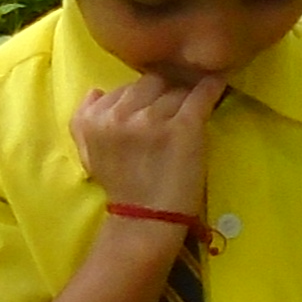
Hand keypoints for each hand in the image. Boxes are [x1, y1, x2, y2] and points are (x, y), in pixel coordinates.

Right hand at [70, 71, 223, 214]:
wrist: (144, 220)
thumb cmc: (120, 187)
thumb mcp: (87, 152)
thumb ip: (84, 119)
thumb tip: (97, 90)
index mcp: (93, 119)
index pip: (124, 87)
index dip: (141, 96)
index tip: (152, 106)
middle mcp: (120, 114)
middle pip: (151, 82)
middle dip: (162, 92)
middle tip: (173, 107)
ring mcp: (154, 119)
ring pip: (175, 88)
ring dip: (184, 96)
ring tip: (191, 107)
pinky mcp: (184, 126)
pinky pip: (201, 94)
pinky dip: (211, 86)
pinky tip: (217, 81)